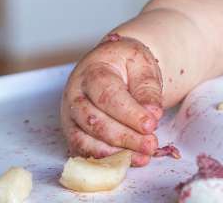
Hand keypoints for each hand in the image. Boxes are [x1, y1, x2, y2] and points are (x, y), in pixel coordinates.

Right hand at [60, 34, 163, 165]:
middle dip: (125, 137)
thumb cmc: (127, 63)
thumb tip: (152, 114)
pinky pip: (83, 151)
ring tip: (143, 156)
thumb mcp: (142, 65)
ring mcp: (70, 114)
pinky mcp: (73, 131)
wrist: (113, 63)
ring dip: (115, 153)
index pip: (108, 96)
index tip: (151, 125)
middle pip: (95, 121)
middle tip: (150, 144)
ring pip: (84, 140)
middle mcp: (75, 94)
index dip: (130, 114)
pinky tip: (128, 160)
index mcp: (92, 71)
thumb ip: (147, 89)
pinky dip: (105, 159)